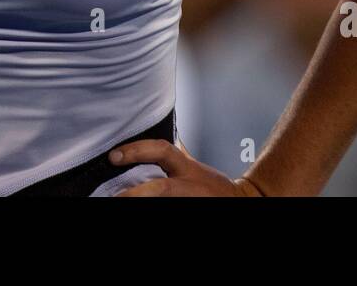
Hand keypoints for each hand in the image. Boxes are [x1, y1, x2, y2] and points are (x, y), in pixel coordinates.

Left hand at [107, 139, 263, 196]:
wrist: (244, 200)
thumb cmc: (212, 186)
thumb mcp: (191, 166)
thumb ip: (171, 159)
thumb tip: (144, 146)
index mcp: (186, 168)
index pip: (160, 151)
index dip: (136, 151)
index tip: (113, 156)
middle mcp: (188, 183)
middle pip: (161, 187)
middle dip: (136, 193)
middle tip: (114, 197)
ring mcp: (190, 199)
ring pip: (164, 199)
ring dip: (143, 200)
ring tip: (121, 202)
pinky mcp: (191, 209)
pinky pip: (169, 207)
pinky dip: (157, 206)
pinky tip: (139, 205)